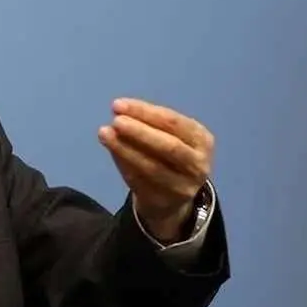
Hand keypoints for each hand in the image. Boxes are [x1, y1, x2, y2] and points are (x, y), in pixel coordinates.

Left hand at [98, 98, 213, 242]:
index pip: (173, 122)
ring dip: (126, 149)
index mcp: (201, 140)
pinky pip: (139, 181)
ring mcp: (183, 186)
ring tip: (105, 134)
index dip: (145, 112)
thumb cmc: (169, 155)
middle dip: (140, 132)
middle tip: (116, 121)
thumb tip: (120, 113)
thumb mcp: (167, 135)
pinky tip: (111, 151)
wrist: (174, 196)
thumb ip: (146, 123)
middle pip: (169, 147)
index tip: (118, 105)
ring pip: (153, 167)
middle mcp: (198, 164)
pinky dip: (123, 164)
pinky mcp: (164, 201)